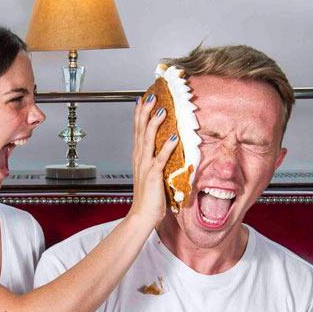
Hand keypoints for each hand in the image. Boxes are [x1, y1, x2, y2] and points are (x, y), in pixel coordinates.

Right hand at [129, 93, 179, 228]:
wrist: (142, 215)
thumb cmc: (149, 197)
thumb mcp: (151, 174)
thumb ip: (156, 160)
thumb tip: (167, 148)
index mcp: (139, 157)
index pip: (138, 130)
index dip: (140, 114)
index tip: (144, 99)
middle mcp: (140, 158)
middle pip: (141, 130)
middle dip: (145, 112)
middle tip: (151, 96)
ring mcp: (146, 166)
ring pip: (148, 140)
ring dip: (155, 124)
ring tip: (161, 110)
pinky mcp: (154, 175)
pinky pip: (161, 158)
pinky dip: (168, 147)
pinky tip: (174, 137)